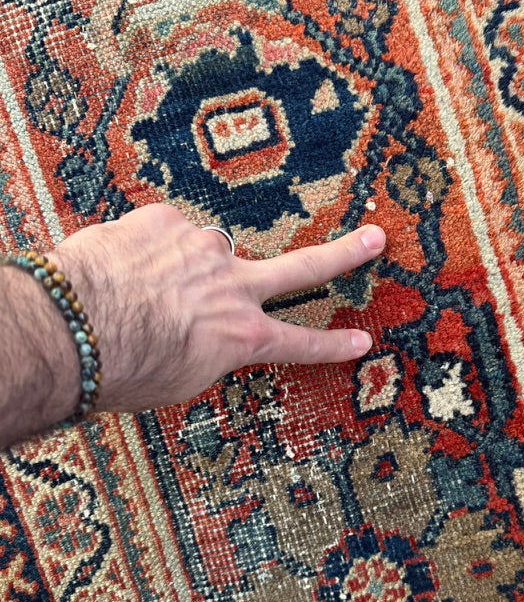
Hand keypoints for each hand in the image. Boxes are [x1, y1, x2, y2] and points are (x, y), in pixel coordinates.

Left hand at [53, 204, 385, 413]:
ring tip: (148, 286)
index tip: (363, 339)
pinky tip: (121, 268)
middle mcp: (233, 287)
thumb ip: (207, 350)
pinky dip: (146, 251)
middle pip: (303, 267)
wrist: (70, 330)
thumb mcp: (178, 380)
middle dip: (345, 254)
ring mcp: (202, 248)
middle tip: (374, 238)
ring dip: (188, 266)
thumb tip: (205, 331)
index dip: (334, 344)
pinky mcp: (164, 221)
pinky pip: (161, 234)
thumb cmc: (122, 370)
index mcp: (242, 337)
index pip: (300, 343)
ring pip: (208, 251)